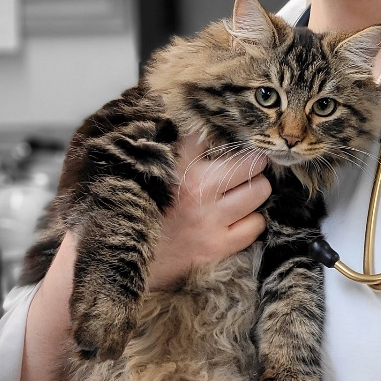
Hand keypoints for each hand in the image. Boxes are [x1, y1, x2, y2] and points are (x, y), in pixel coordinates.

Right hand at [147, 136, 270, 288]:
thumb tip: (207, 130)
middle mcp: (202, 199)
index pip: (240, 157)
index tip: (248, 155)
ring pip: (258, 200)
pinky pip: (253, 229)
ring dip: (253, 197)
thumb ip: (188, 146)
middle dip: (254, 172)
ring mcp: (211, 227)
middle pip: (255, 175)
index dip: (249, 155)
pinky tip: (238, 220)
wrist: (123, 247)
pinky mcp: (216, 250)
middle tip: (246, 175)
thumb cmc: (142, 201)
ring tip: (242, 196)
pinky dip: (250, 222)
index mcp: (189, 174)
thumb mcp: (161, 166)